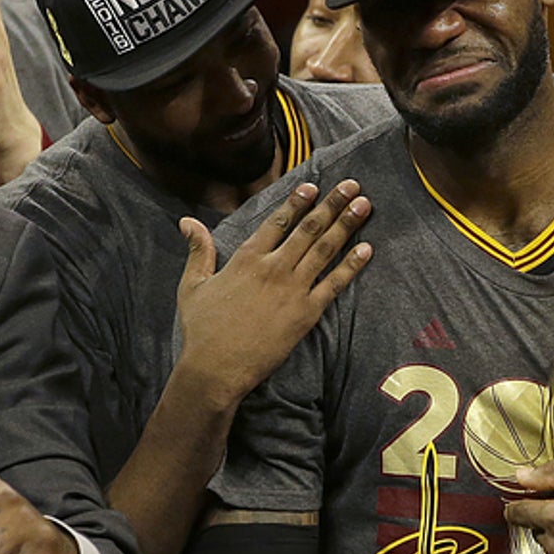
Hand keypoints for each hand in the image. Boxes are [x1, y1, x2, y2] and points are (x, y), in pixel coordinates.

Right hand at [174, 180, 371, 407]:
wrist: (216, 368)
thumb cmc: (202, 329)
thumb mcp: (193, 285)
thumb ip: (198, 250)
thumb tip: (187, 221)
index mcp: (247, 258)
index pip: (278, 221)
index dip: (297, 202)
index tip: (313, 186)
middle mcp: (274, 267)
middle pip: (309, 228)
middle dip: (332, 204)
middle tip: (352, 185)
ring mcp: (293, 289)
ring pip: (325, 249)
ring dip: (346, 225)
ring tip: (364, 205)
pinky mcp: (306, 312)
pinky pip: (334, 283)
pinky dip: (351, 265)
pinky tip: (366, 249)